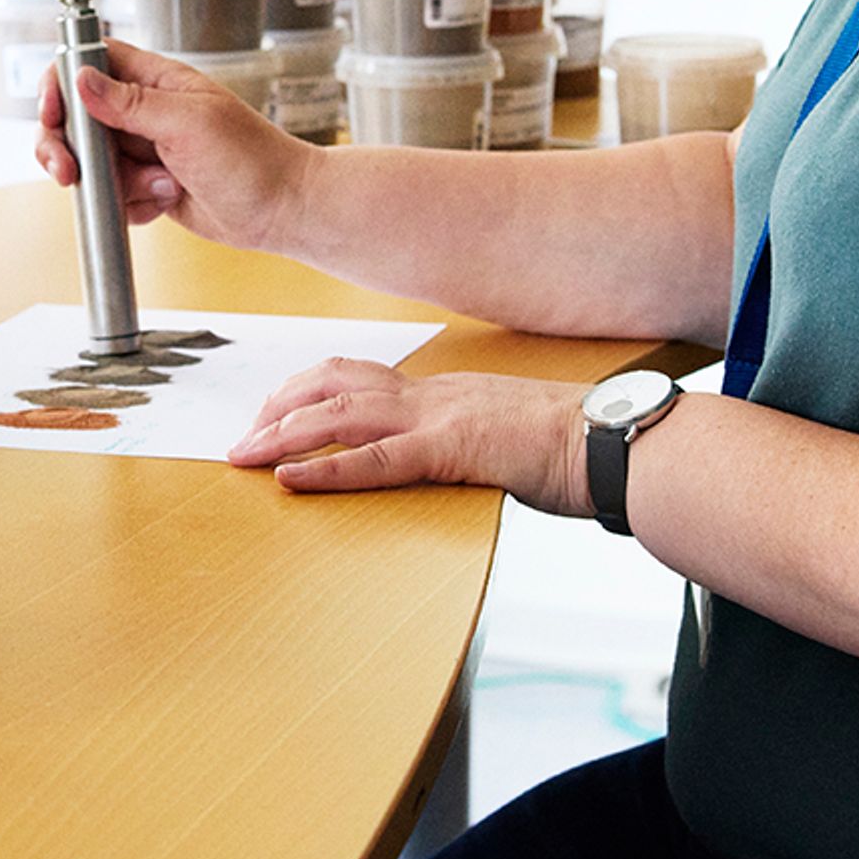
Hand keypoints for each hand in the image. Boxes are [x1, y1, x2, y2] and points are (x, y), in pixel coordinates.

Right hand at [31, 41, 313, 250]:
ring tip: (160, 187)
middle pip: (77, 118)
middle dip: (67, 148)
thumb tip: (81, 79)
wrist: (283, 211)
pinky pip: (114, 197)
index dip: (63, 83)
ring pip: (93, 164)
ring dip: (116, 184)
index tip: (53, 113)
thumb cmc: (253, 159)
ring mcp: (145, 151)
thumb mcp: (188, 123)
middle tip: (68, 172)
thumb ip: (130, 103)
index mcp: (156, 82)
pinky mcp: (148, 186)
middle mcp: (145, 112)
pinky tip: (165, 203)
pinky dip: (132, 206)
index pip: (92, 62)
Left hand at [229, 360, 592, 510]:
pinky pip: (375, 460)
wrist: (617, 441)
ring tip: (243, 456)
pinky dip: (326, 470)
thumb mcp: (507, 434)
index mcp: (444, 391)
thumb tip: (451, 457)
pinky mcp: (453, 451)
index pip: (358, 378)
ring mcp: (440, 419)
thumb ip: (469, 439)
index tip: (273, 411)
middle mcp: (432, 395)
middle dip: (278, 410)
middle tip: (241, 438)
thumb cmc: (576, 445)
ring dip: (282, 436)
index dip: (307, 392)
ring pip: (339, 417)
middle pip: (332, 387)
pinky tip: (289, 480)